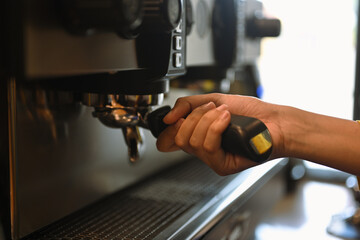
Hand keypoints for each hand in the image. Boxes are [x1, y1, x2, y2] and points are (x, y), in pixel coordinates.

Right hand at [156, 93, 283, 174]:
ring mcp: (212, 158)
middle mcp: (202, 149)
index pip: (169, 140)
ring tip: (224, 114)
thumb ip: (188, 105)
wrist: (275, 121)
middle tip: (212, 109)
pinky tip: (227, 121)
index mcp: (198, 134)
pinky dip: (216, 127)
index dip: (168, 129)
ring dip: (208, 120)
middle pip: (179, 138)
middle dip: (194, 116)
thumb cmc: (251, 112)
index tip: (176, 118)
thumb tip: (167, 117)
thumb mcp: (213, 100)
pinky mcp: (222, 165)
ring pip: (192, 141)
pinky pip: (207, 146)